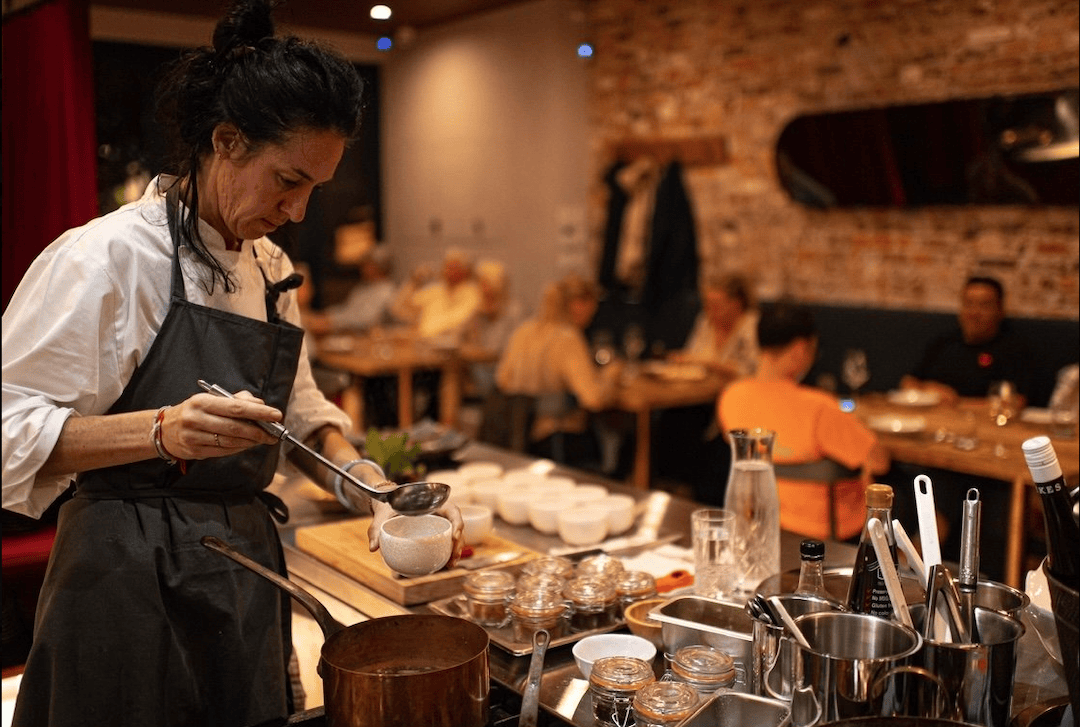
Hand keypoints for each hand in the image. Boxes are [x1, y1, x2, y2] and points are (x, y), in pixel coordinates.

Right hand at [160, 390, 281, 460]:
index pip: (236, 407)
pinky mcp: (194, 451)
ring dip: (251, 441)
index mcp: (202, 402)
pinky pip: (223, 451)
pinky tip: (247, 445)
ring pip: (230, 442)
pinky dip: (239, 448)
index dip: (259, 412)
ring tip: (263, 439)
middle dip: (259, 431)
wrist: (165, 429)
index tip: (276, 415)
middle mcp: (196, 419)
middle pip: (235, 428)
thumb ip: (238, 400)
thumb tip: (261, 405)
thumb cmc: (195, 411)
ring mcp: (193, 437)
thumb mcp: (212, 399)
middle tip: (274, 433)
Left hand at [367, 499, 464, 566]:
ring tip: (450, 565)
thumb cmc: (388, 504)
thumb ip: (376, 528)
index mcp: (432, 502)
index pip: (452, 510)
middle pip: (456, 525)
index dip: (457, 523)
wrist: (387, 501)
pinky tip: (445, 564)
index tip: (454, 537)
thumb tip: (373, 548)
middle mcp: (439, 511)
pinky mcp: (435, 530)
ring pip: (454, 534)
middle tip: (453, 558)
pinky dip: (448, 551)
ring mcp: (438, 521)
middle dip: (459, 543)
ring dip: (456, 549)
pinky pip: (446, 539)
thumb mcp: (382, 514)